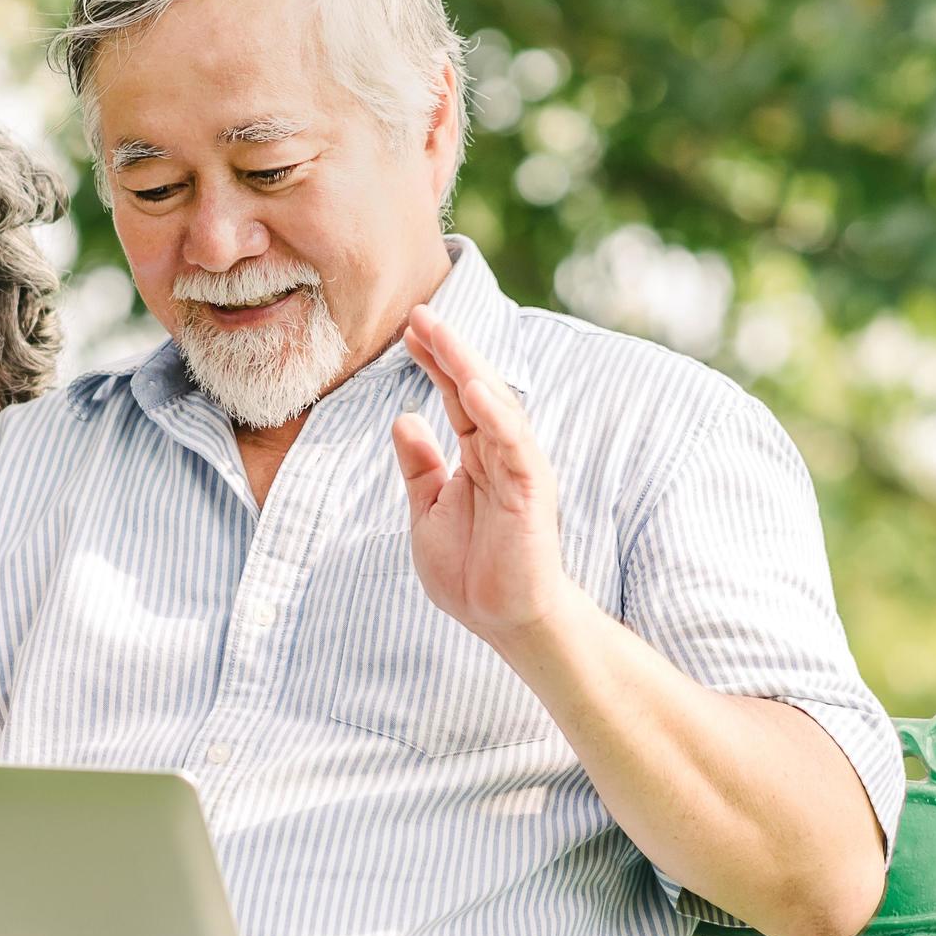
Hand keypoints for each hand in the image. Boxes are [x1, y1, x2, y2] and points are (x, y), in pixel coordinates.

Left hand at [389, 306, 571, 645]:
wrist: (504, 621)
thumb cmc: (471, 572)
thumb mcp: (428, 511)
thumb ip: (419, 467)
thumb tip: (404, 418)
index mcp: (476, 456)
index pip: (456, 397)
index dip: (434, 363)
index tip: (407, 331)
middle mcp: (500, 454)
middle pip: (475, 390)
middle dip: (448, 351)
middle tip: (418, 314)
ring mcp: (518, 469)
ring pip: (496, 407)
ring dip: (469, 369)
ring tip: (441, 337)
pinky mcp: (531, 490)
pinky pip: (514, 444)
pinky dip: (496, 414)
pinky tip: (474, 388)